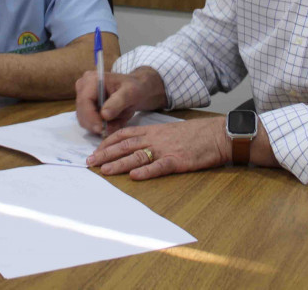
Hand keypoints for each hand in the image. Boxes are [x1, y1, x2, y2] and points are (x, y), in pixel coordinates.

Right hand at [75, 67, 165, 134]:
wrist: (136, 89)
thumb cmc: (134, 88)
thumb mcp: (130, 93)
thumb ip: (118, 102)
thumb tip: (104, 115)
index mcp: (92, 79)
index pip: (84, 101)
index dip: (91, 117)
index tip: (102, 129)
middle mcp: (83, 86)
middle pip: (82, 112)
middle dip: (96, 124)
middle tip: (113, 127)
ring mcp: (82, 96)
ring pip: (84, 120)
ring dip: (100, 126)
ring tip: (117, 122)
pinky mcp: (85, 106)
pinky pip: (88, 122)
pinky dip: (100, 125)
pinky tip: (113, 122)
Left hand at [86, 117, 230, 179]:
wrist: (218, 134)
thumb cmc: (196, 135)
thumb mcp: (170, 131)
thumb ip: (154, 137)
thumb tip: (138, 146)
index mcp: (153, 131)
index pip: (124, 135)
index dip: (107, 143)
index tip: (95, 151)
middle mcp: (155, 139)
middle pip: (125, 146)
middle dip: (105, 154)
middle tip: (89, 163)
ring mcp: (166, 150)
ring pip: (137, 156)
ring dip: (119, 164)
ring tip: (104, 170)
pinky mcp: (178, 161)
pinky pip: (159, 166)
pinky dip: (146, 171)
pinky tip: (135, 176)